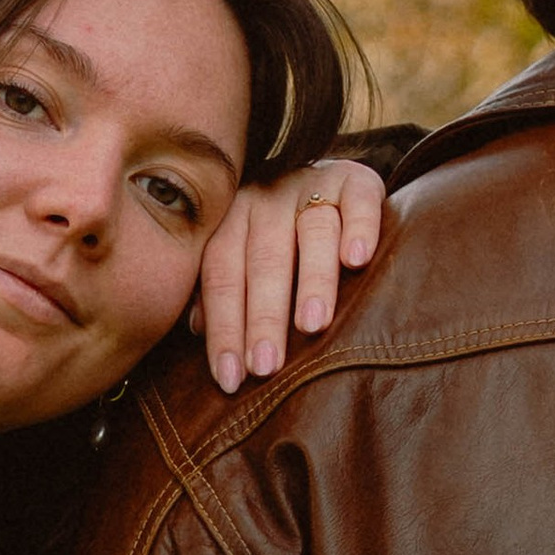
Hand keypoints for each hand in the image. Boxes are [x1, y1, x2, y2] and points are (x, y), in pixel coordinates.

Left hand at [195, 159, 387, 392]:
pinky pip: (359, 198)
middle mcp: (268, 196)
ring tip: (312, 324)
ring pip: (312, 231)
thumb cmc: (278, 236)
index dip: (224, 327)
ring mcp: (312, 183)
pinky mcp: (356, 178)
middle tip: (267, 365)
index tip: (232, 377)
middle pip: (264, 257)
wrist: (326, 180)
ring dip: (312, 279)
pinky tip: (357, 260)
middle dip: (263, 316)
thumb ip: (222, 287)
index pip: (222, 274)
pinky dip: (360, 227)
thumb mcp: (241, 253)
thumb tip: (195, 330)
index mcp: (232, 217)